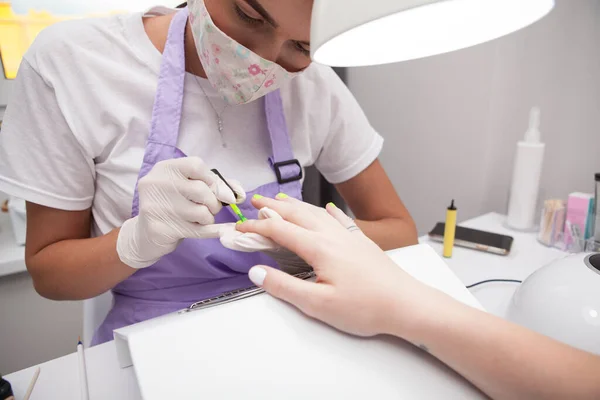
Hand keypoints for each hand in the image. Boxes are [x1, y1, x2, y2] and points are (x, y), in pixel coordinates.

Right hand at [117, 157, 245, 268]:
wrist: (145, 235)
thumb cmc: (172, 206)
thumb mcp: (186, 188)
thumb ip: (212, 184)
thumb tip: (238, 193)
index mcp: (165, 168)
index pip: (196, 165)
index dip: (212, 179)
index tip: (215, 190)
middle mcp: (157, 184)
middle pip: (201, 190)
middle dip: (214, 202)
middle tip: (211, 209)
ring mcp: (157, 207)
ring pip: (202, 212)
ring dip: (209, 218)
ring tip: (201, 219)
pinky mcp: (160, 229)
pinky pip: (199, 230)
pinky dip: (212, 231)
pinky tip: (214, 230)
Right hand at [237, 196, 428, 336]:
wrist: (407, 304)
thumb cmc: (366, 307)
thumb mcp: (318, 304)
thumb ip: (285, 287)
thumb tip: (257, 271)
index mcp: (319, 247)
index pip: (279, 230)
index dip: (256, 227)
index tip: (239, 228)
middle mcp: (333, 235)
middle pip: (296, 213)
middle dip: (272, 206)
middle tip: (254, 200)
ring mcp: (349, 236)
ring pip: (316, 212)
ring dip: (295, 204)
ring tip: (282, 200)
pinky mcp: (362, 242)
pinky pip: (340, 219)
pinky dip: (328, 211)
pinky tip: (328, 208)